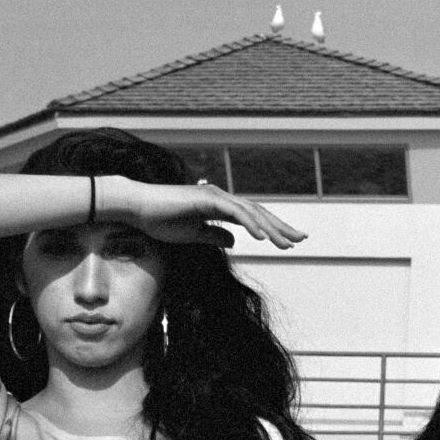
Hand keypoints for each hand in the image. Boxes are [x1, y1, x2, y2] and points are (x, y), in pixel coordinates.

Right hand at [113, 179, 307, 250]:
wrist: (137, 207)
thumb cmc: (159, 220)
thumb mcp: (193, 234)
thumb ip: (214, 236)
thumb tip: (235, 242)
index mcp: (219, 206)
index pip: (252, 217)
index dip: (272, 229)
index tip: (289, 241)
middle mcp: (221, 197)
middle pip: (258, 213)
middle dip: (280, 227)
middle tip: (302, 239)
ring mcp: (214, 196)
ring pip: (251, 213)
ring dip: (270, 228)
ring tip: (287, 243)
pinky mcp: (206, 199)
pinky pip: (234, 213)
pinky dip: (250, 224)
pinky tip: (263, 238)